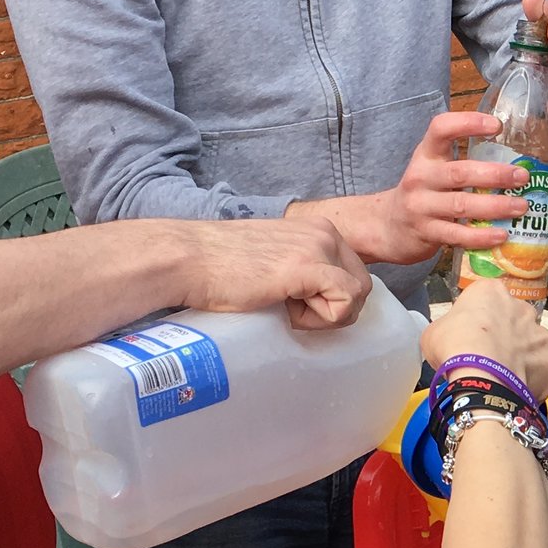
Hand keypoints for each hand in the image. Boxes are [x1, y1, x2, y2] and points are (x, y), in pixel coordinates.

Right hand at [179, 217, 370, 329]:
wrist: (186, 260)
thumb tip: (324, 298)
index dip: (329, 300)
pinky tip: (285, 307)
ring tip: (285, 306)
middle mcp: (324, 232)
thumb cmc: (220, 269)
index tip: (293, 300)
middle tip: (291, 309)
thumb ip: (304, 270)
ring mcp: (318, 246)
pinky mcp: (308, 265)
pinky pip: (345, 302)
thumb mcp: (275, 261)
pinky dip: (320, 318)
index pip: (353, 275)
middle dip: (332, 309)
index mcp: (319, 229)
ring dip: (324, 315)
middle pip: (361, 287)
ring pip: (357, 296)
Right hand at [340, 111, 530, 264]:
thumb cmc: (424, 194)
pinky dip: (480, 236)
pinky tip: (501, 235)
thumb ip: (464, 163)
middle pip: (459, 172)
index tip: (496, 125)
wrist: (387, 227)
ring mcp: (421, 206)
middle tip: (522, 176)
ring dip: (495, 206)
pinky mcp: (425, 233)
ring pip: (461, 205)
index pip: (441, 129)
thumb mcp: (433, 170)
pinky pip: (457, 235)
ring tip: (521, 206)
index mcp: (426, 155)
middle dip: (494, 174)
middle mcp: (421, 177)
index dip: (467, 123)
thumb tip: (515, 162)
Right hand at [424, 279, 547, 401]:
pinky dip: (535, 380)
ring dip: (522, 358)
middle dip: (506, 338)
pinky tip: (518, 389)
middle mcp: (523, 309)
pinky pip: (545, 371)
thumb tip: (450, 338)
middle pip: (516, 322)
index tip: (471, 337)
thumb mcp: (434, 332)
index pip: (487, 301)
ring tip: (504, 377)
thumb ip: (448, 328)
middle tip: (489, 358)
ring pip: (534, 346)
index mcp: (492, 293)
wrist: (480, 377)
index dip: (478, 321)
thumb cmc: (454, 349)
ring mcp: (543, 336)